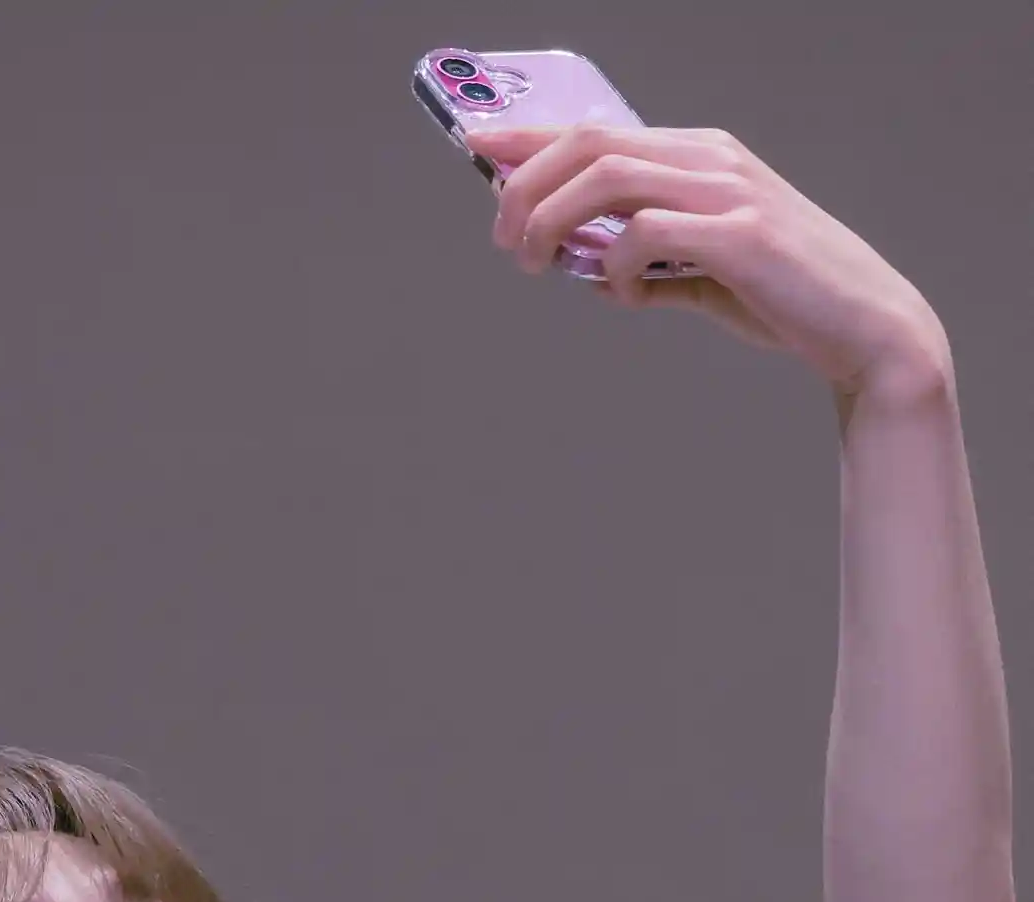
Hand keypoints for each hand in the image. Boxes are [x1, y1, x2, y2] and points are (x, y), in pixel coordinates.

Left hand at [469, 119, 951, 396]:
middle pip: (590, 143)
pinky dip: (614, 266)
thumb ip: (653, 266)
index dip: (530, 138)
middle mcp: (709, 159)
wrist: (864, 328)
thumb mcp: (707, 275)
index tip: (478, 152)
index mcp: (699, 157)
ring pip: (608, 177)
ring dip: (554, 220)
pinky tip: (619, 295)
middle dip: (527, 186)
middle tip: (504, 241)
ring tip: (538, 264)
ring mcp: (727, 192)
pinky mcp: (740, 235)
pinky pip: (646, 233)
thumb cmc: (787, 300)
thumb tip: (592, 273)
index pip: (598, 130)